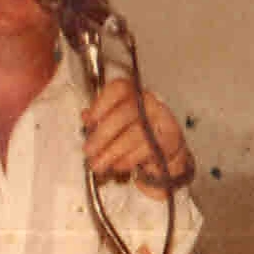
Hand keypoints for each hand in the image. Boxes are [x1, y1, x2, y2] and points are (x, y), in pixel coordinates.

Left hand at [81, 77, 193, 194]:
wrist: (167, 148)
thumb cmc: (138, 130)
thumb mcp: (117, 122)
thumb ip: (100, 117)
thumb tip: (85, 116)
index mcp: (133, 93)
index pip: (119, 88)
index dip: (101, 103)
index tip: (89, 120)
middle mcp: (148, 103)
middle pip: (124, 113)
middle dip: (102, 134)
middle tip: (89, 150)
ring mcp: (161, 120)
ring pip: (134, 133)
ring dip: (112, 151)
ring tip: (98, 164)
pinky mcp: (168, 139)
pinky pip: (146, 149)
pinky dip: (128, 159)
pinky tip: (117, 165)